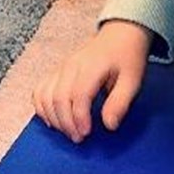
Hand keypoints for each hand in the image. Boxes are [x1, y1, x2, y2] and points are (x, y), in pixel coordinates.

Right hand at [34, 20, 151, 141]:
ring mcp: (61, 68)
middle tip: (78, 138)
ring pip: (45, 94)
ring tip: (66, 131)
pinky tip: (50, 119)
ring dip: (52, 117)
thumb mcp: (133, 80)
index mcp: (91, 67)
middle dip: (66, 122)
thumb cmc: (127, 58)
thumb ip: (120, 103)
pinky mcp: (57, 71)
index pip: (78, 95)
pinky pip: (40, 89)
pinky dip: (41, 106)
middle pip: (58, 97)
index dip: (79, 117)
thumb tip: (109, 125)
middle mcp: (71, 66)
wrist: (119, 34)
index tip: (86, 133)